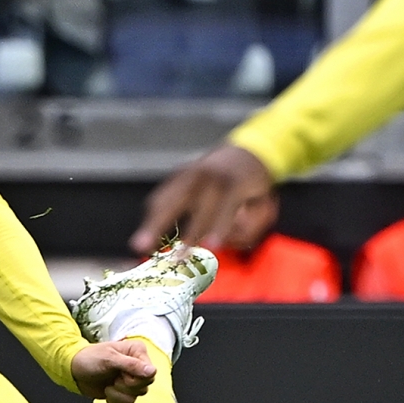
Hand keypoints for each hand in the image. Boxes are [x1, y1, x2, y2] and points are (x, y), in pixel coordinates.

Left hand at [70, 337, 160, 402]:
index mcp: (137, 352)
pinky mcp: (124, 392)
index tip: (119, 373)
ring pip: (136, 398)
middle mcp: (138, 366)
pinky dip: (114, 401)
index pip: (150, 374)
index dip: (134, 379)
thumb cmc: (89, 358)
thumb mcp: (109, 359)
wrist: (75, 370)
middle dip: (124, 386)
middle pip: (144, 387)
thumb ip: (131, 365)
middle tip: (112, 377)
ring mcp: (131, 380)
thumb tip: (152, 371)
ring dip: (117, 394)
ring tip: (108, 383)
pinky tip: (106, 391)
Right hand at [134, 143, 271, 255]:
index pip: (225, 206)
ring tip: (139, 246)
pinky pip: (161, 196)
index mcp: (234, 182)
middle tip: (148, 248)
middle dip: (165, 225)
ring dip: (151, 222)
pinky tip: (147, 234)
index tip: (212, 245)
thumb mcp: (264, 207)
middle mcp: (208, 175)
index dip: (219, 225)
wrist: (242, 155)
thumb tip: (222, 242)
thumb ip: (251, 228)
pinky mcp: (178, 176)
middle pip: (183, 200)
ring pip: (166, 197)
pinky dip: (153, 215)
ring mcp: (189, 173)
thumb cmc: (253, 189)